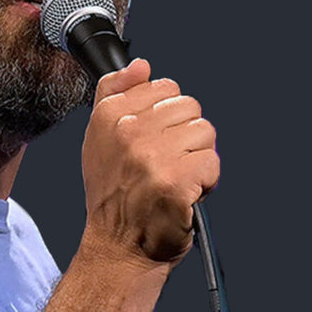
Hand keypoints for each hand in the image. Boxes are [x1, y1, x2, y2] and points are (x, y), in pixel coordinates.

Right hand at [78, 58, 219, 265]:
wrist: (119, 246)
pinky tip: (186, 192)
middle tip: (166, 162)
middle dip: (185, 135)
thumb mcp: (99, 137)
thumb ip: (116, 92)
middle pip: (189, 106)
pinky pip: (212, 163)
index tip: (154, 139)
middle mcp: (128, 130)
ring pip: (204, 132)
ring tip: (176, 177)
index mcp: (109, 114)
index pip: (164, 86)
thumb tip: (140, 64)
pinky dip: (206, 181)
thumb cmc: (113, 194)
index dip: (166, 116)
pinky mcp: (176, 181)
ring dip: (198, 158)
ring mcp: (152, 155)